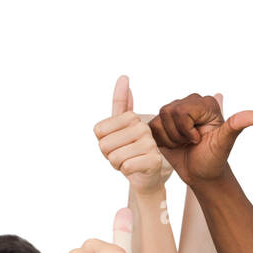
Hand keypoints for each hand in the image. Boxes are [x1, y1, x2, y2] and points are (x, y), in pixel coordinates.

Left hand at [95, 75, 167, 193]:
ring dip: (118, 164)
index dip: (103, 142)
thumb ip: (121, 103)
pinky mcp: (154, 161)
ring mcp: (151, 144)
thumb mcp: (120, 127)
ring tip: (129, 162)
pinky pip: (126, 167)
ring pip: (114, 157)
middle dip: (109, 155)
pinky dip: (127, 172)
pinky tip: (136, 170)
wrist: (146, 176)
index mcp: (132, 118)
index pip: (98, 132)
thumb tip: (124, 77)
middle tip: (123, 155)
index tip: (117, 144)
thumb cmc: (130, 151)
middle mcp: (143, 128)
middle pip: (104, 145)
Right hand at [149, 94, 252, 184]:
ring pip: (159, 120)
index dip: (187, 130)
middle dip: (178, 135)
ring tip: (184, 145)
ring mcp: (175, 112)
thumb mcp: (225, 143)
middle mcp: (190, 102)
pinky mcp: (163, 123)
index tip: (199, 139)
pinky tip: (174, 145)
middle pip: (168, 112)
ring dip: (170, 139)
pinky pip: (151, 128)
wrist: (202, 175)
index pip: (182, 110)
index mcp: (206, 103)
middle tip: (191, 143)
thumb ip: (236, 126)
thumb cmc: (214, 160)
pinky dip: (161, 141)